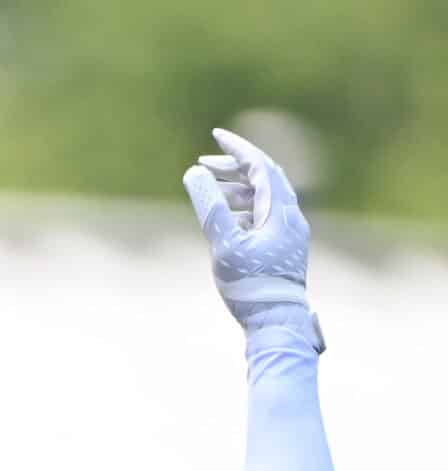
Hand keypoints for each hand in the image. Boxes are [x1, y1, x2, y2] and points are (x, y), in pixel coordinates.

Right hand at [181, 128, 316, 342]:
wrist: (277, 321)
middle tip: (203, 165)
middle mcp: (291, 216)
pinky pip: (264, 214)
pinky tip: (226, 217)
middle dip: (234, 167)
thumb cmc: (251, 286)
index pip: (260, 165)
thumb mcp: (224, 245)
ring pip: (264, 197)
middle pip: (264, 178)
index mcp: (281, 210)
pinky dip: (243, 207)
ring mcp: (289, 232)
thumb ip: (209, 207)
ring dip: (236, 187)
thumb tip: (193, 173)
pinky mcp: (283, 247)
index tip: (215, 135)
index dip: (237, 148)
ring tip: (210, 188)